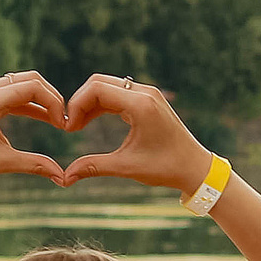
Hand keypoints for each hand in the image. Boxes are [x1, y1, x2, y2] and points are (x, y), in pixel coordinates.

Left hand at [0, 72, 68, 184]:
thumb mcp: (2, 162)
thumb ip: (35, 165)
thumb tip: (63, 178)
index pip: (32, 87)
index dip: (54, 103)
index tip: (63, 125)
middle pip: (30, 79)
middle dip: (51, 97)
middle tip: (63, 121)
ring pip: (22, 84)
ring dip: (41, 99)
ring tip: (57, 121)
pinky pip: (12, 93)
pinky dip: (29, 103)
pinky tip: (44, 118)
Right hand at [57, 75, 212, 192]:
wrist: (195, 168)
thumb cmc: (166, 167)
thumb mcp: (128, 167)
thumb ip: (94, 167)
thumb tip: (65, 178)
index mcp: (141, 104)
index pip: (97, 89)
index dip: (76, 105)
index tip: (69, 128)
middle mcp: (145, 93)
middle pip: (99, 83)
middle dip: (80, 102)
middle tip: (71, 127)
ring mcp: (148, 94)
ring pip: (107, 87)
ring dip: (90, 103)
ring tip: (77, 126)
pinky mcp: (148, 100)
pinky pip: (118, 94)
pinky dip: (102, 105)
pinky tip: (90, 121)